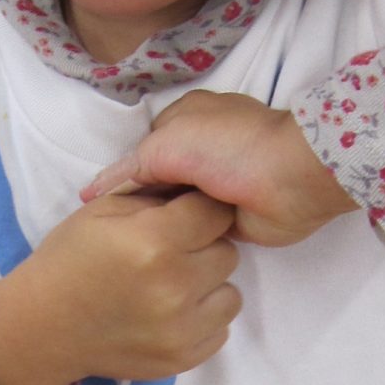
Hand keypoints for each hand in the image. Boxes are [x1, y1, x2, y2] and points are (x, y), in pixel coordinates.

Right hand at [0, 185, 243, 384]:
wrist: (42, 327)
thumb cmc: (70, 259)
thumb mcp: (103, 209)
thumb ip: (156, 195)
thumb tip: (199, 189)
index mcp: (153, 240)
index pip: (214, 212)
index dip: (200, 210)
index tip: (186, 217)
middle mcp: (174, 286)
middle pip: (227, 252)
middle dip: (204, 248)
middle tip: (171, 253)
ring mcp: (181, 329)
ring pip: (231, 294)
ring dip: (208, 287)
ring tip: (171, 285)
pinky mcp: (183, 359)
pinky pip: (220, 329)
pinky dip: (201, 319)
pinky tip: (169, 312)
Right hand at [78, 90, 356, 247]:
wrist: (291, 177)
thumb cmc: (227, 148)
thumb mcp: (165, 143)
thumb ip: (130, 168)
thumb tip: (93, 194)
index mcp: (183, 123)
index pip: (139, 158)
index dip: (120, 185)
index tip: (96, 215)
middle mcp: (198, 155)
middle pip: (156, 187)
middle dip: (139, 208)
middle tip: (112, 241)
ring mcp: (215, 190)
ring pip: (174, 214)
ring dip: (160, 229)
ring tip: (133, 255)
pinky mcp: (230, 222)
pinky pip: (196, 235)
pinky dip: (184, 244)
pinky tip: (161, 261)